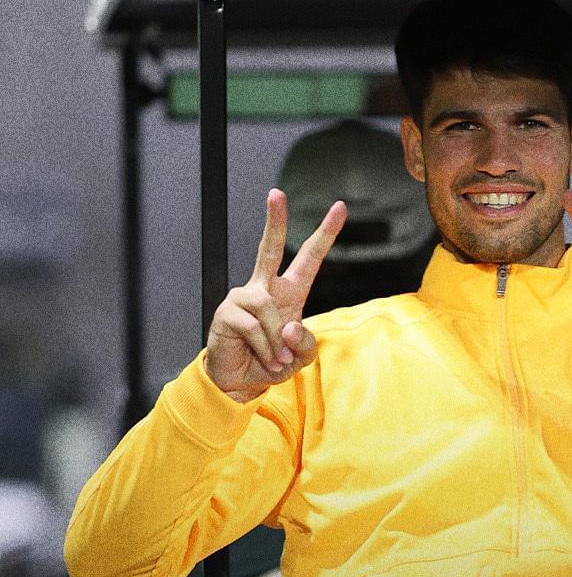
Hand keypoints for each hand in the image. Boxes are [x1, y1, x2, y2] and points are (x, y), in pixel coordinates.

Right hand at [206, 189, 346, 401]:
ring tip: (276, 358)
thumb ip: (305, 343)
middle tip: (276, 193)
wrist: (240, 383)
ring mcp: (243, 298)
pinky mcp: (227, 313)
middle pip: (269, 249)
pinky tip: (265, 358)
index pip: (308, 259)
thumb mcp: (301, 357)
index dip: (325, 235)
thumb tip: (290, 325)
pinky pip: (255, 327)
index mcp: (288, 294)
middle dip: (273, 221)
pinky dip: (266, 348)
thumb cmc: (271, 364)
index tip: (340, 208)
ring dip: (278, 341)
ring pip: (269, 309)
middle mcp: (264, 289)